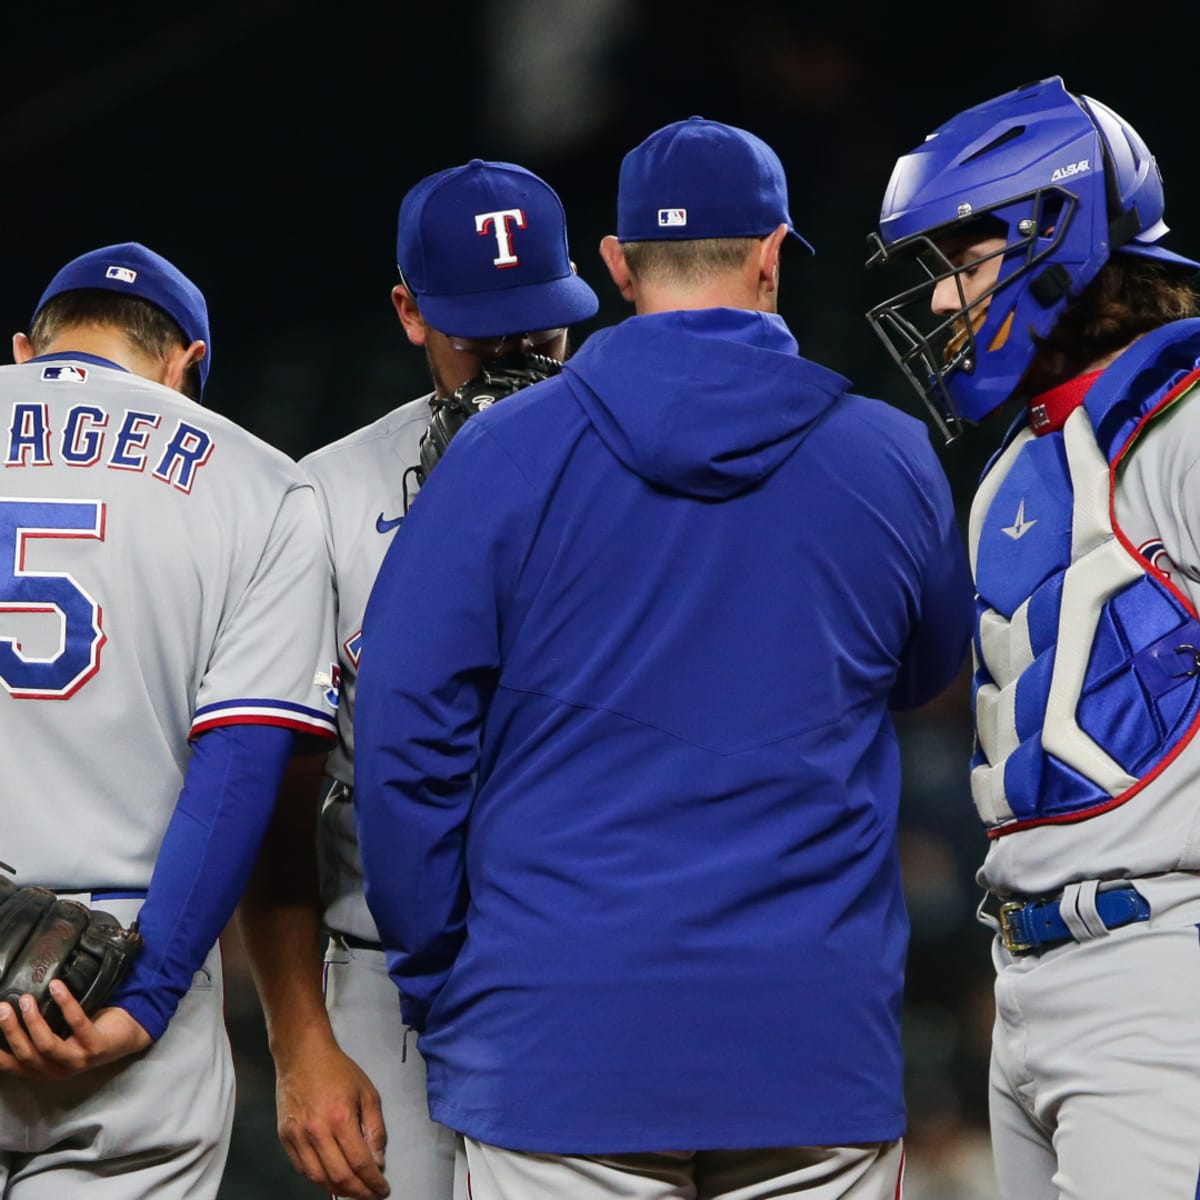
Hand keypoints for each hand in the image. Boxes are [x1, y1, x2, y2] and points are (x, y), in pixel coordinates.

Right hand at [0, 980, 151, 1078]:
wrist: (126, 1037)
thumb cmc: (85, 1034)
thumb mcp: (57, 1037)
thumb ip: (37, 1032)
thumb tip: (9, 1009)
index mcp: (43, 1069)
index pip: (12, 1065)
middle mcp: (57, 1070)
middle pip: (26, 1054)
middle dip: (11, 1030)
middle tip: (2, 1008)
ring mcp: (77, 1061)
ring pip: (47, 1044)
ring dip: (33, 1020)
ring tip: (25, 999)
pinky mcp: (97, 1047)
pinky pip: (77, 1022)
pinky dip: (65, 1003)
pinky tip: (57, 986)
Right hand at [275, 1035, 388, 1198]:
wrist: (302, 1055)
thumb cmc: (338, 1071)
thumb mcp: (367, 1093)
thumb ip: (375, 1128)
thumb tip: (378, 1161)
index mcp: (340, 1118)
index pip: (359, 1162)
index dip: (373, 1181)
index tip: (382, 1190)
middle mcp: (317, 1131)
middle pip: (339, 1176)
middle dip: (359, 1192)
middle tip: (371, 1195)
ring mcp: (297, 1137)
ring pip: (318, 1178)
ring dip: (339, 1191)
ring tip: (354, 1191)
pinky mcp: (285, 1138)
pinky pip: (303, 1169)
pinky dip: (319, 1179)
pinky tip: (332, 1179)